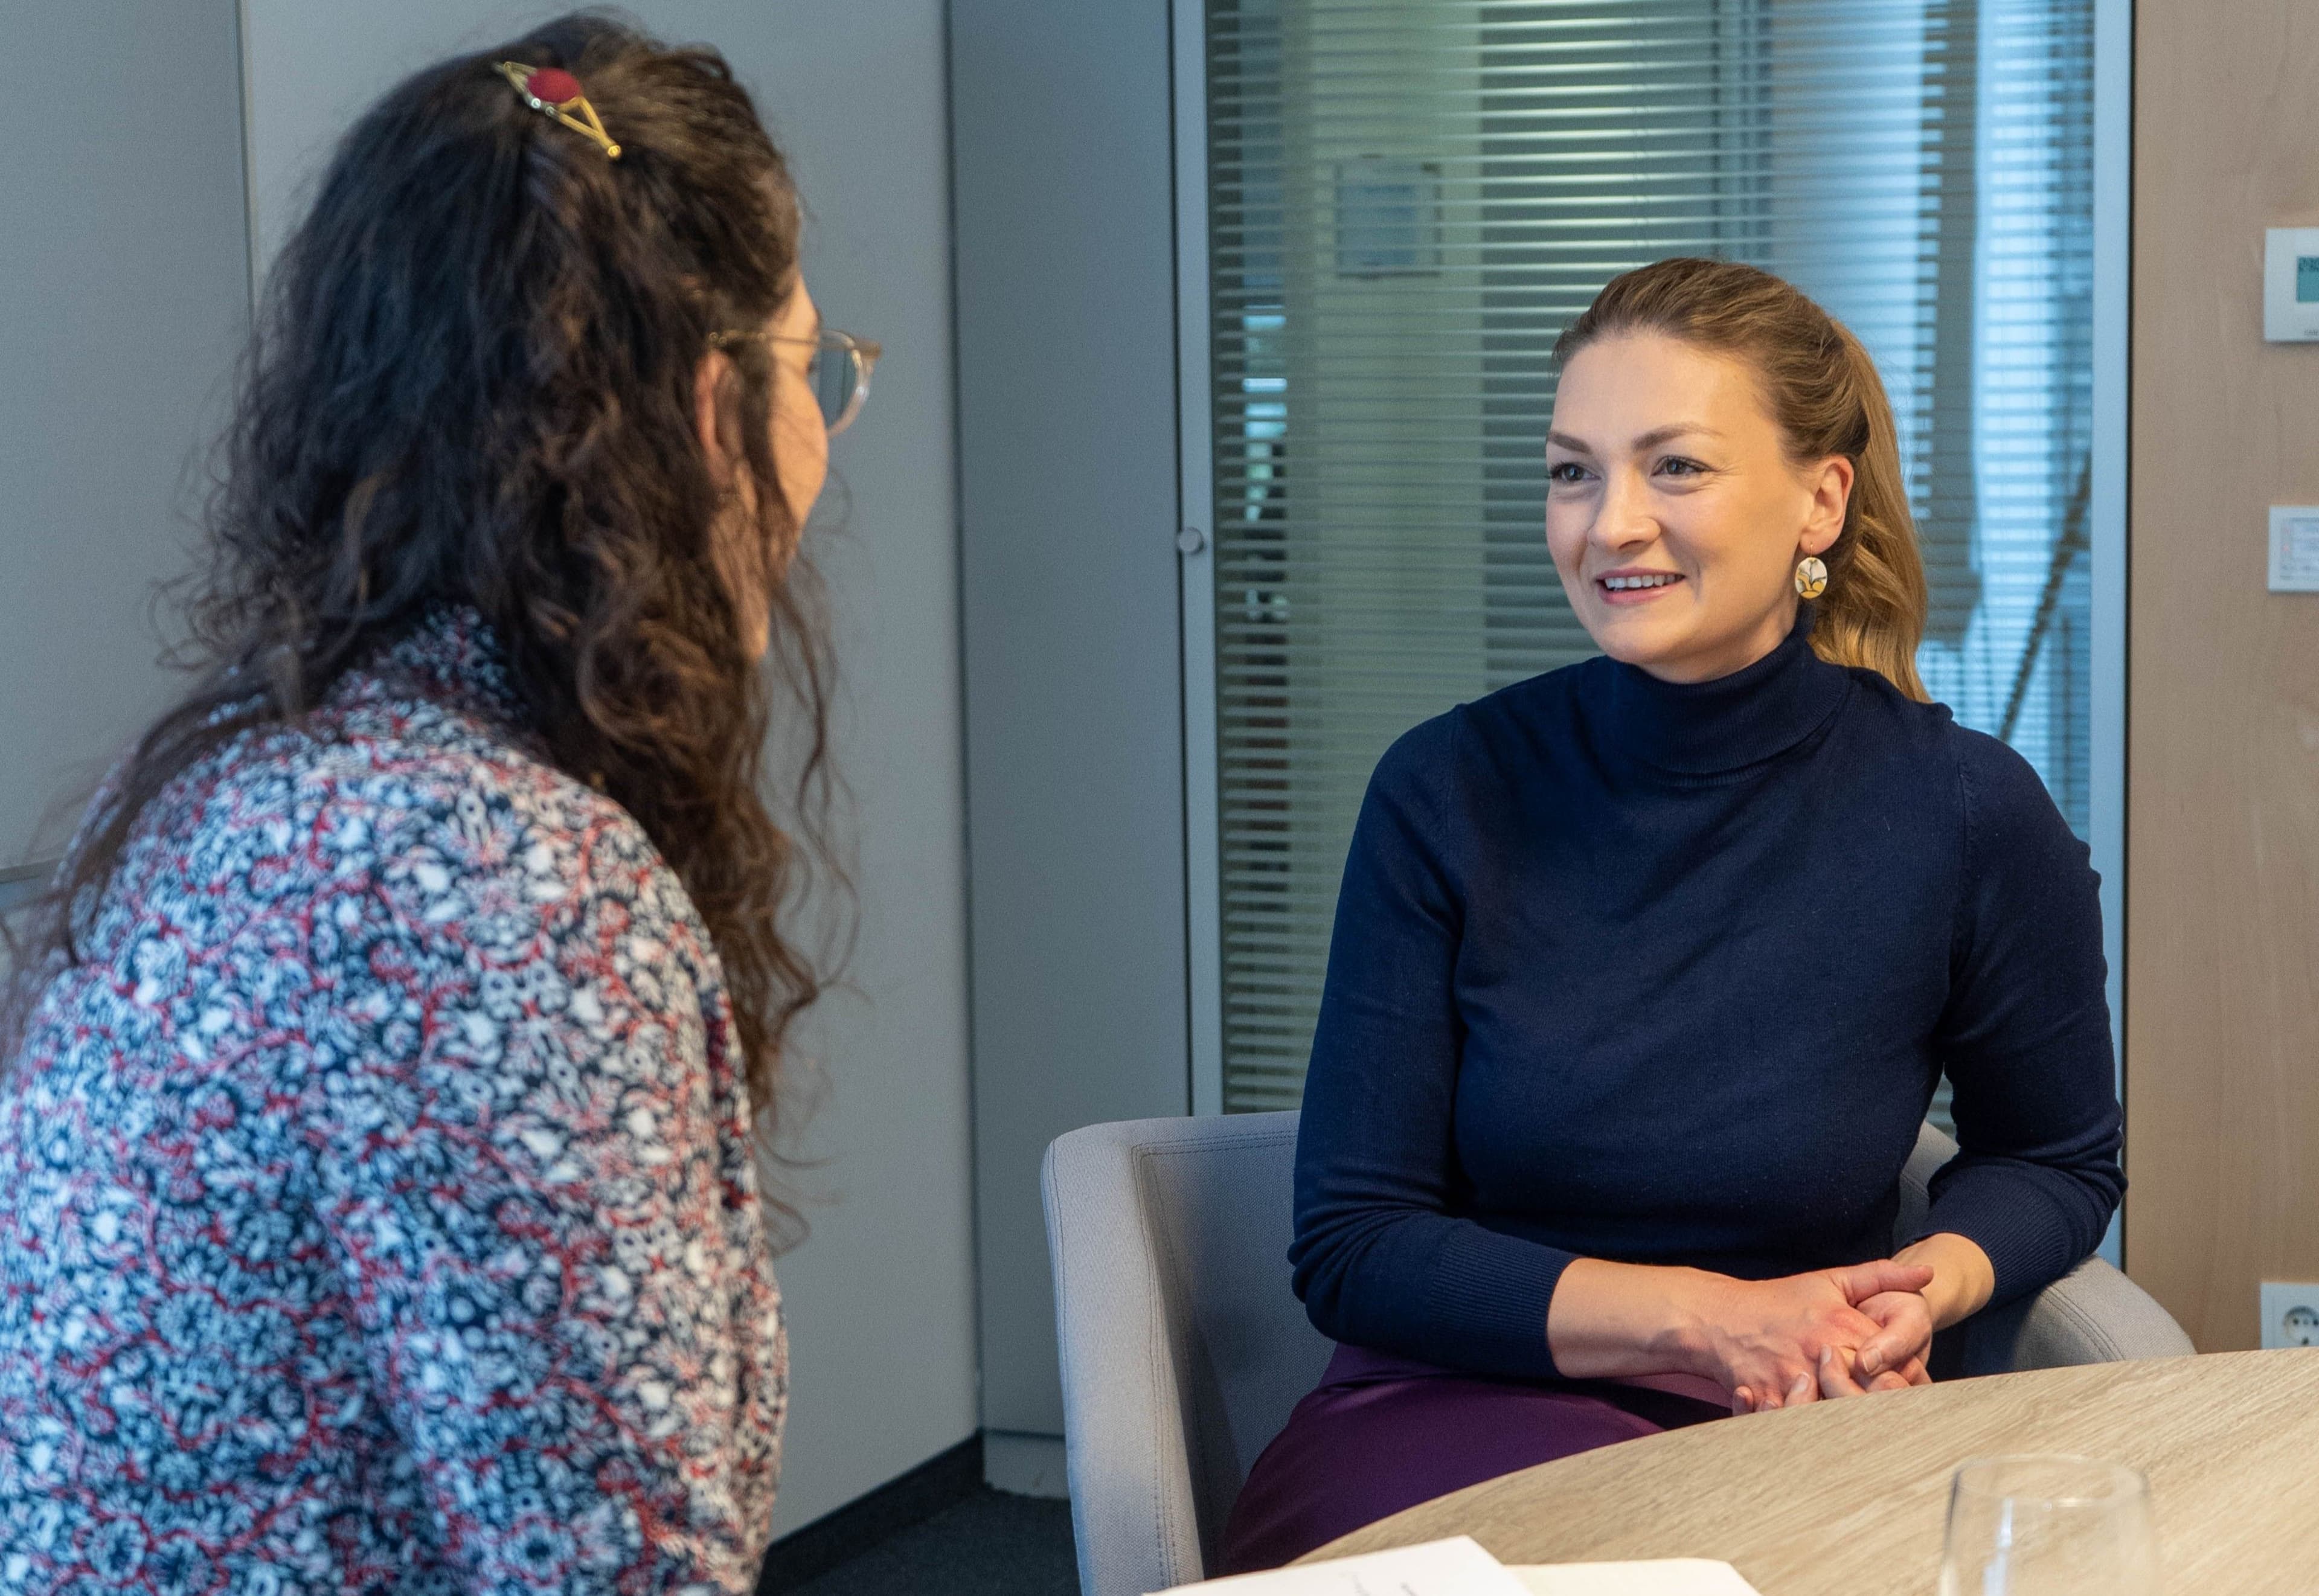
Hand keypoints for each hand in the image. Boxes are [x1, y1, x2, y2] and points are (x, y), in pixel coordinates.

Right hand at [1707, 1259, 1931, 1414]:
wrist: (1718, 1317)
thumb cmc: (1779, 1301)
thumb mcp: (1831, 1281)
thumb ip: (1882, 1276)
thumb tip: (1927, 1274)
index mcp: (1843, 1326)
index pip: (1896, 1366)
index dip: (1909, 1383)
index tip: (1908, 1389)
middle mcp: (1821, 1353)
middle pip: (1872, 1397)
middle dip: (1884, 1409)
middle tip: (1894, 1419)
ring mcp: (1794, 1378)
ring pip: (1838, 1415)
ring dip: (1850, 1423)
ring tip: (1859, 1428)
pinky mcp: (1771, 1398)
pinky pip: (1799, 1425)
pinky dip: (1810, 1432)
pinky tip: (1822, 1436)